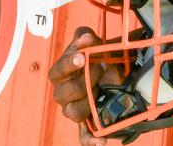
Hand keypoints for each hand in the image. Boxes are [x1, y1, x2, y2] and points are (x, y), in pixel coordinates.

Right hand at [48, 27, 119, 145]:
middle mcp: (65, 93)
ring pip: (73, 113)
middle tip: (101, 70)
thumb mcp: (94, 43)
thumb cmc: (99, 56)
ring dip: (86, 103)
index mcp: (62, 73)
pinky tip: (102, 141)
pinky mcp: (88, 123)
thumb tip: (85, 37)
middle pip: (62, 94)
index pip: (57, 71)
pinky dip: (91, 140)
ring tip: (101, 91)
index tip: (83, 57)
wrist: (116, 71)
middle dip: (82, 82)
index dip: (68, 65)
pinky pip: (84, 136)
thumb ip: (86, 37)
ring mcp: (75, 109)